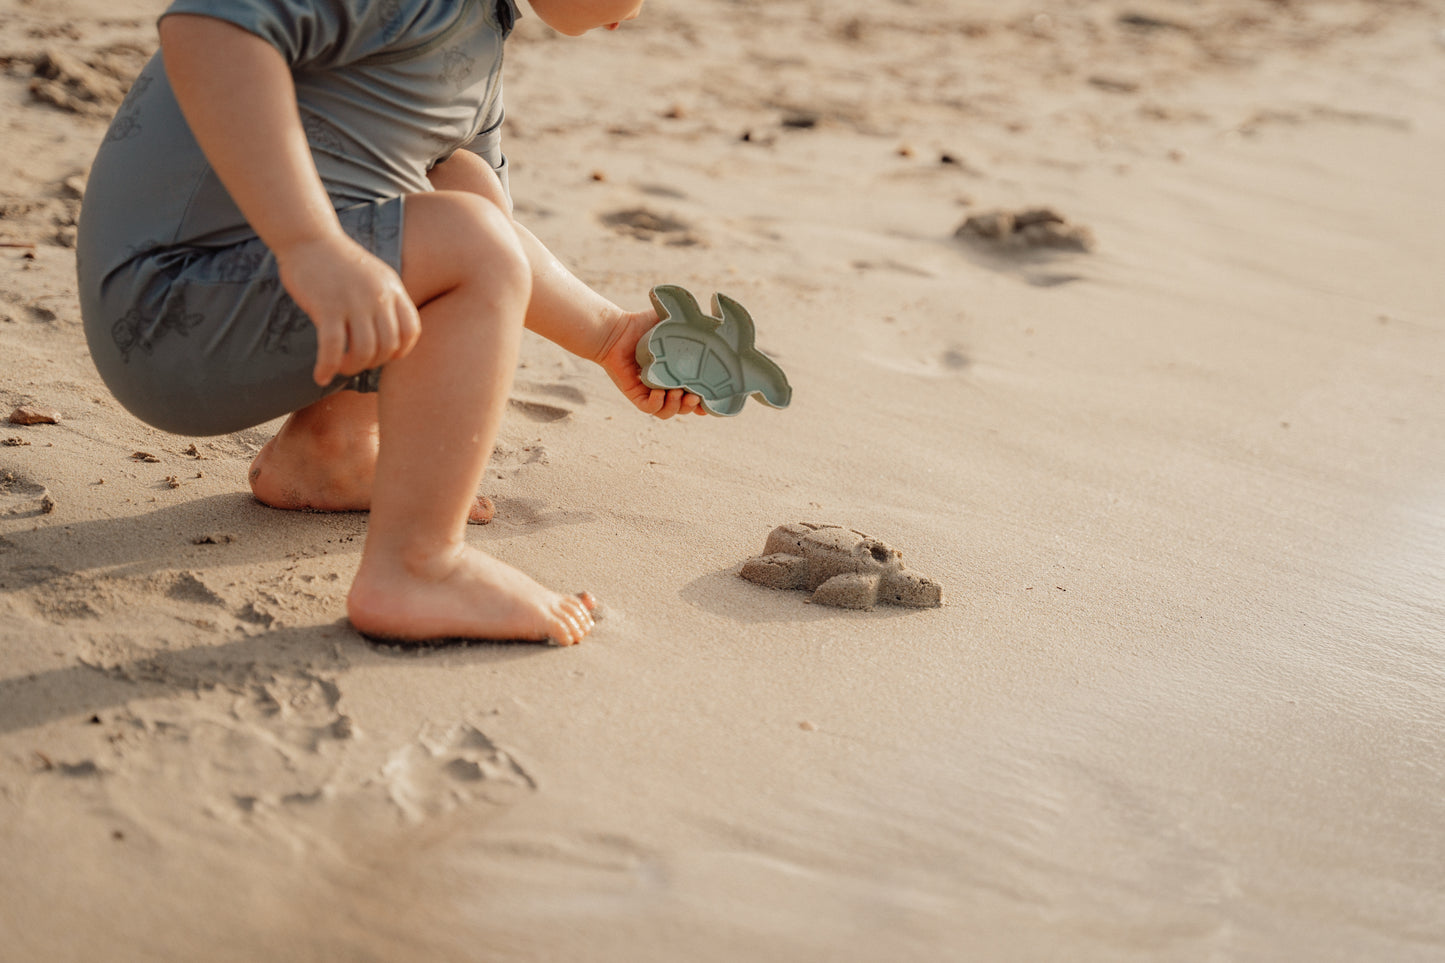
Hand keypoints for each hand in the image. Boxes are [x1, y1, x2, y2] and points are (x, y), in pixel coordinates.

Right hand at [275, 232, 420, 385]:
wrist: (309, 238)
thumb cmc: (339, 262)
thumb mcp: (375, 277)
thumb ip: (386, 301)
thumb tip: (389, 338)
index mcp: (392, 289)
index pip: (412, 330)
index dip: (401, 350)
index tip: (384, 355)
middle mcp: (378, 296)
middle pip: (388, 345)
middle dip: (374, 362)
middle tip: (356, 362)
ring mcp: (353, 301)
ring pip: (365, 350)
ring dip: (353, 367)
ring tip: (341, 368)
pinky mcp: (326, 306)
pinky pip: (333, 347)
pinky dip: (327, 367)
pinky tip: (320, 376)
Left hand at [595, 308, 706, 418]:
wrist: (617, 329)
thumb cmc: (643, 324)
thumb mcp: (673, 321)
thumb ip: (693, 322)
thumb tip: (716, 321)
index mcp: (676, 374)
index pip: (694, 394)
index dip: (704, 402)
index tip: (710, 399)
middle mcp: (665, 386)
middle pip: (683, 407)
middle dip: (691, 406)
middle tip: (694, 396)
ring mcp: (650, 392)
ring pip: (667, 412)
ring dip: (676, 407)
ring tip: (678, 393)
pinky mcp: (635, 394)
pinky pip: (649, 408)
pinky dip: (657, 404)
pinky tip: (660, 392)